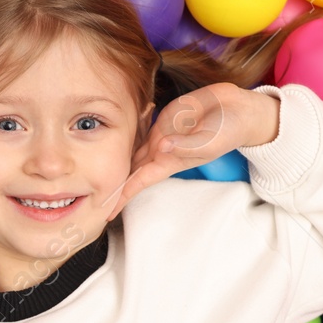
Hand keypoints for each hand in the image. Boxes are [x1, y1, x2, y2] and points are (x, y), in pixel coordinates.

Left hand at [105, 84, 278, 221]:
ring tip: (88, 171)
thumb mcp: (210, 140)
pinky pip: (140, 130)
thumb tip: (162, 146)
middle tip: (84, 194)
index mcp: (170, 161)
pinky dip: (125, 136)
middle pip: (129, 170)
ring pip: (131, 151)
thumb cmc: (228, 130)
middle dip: (110, 183)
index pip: (139, 181)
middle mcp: (161, 151)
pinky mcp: (162, 121)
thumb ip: (186, 144)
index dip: (122, 195)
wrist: (238, 110)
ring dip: (114, 160)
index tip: (105, 211)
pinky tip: (109, 138)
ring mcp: (160, 135)